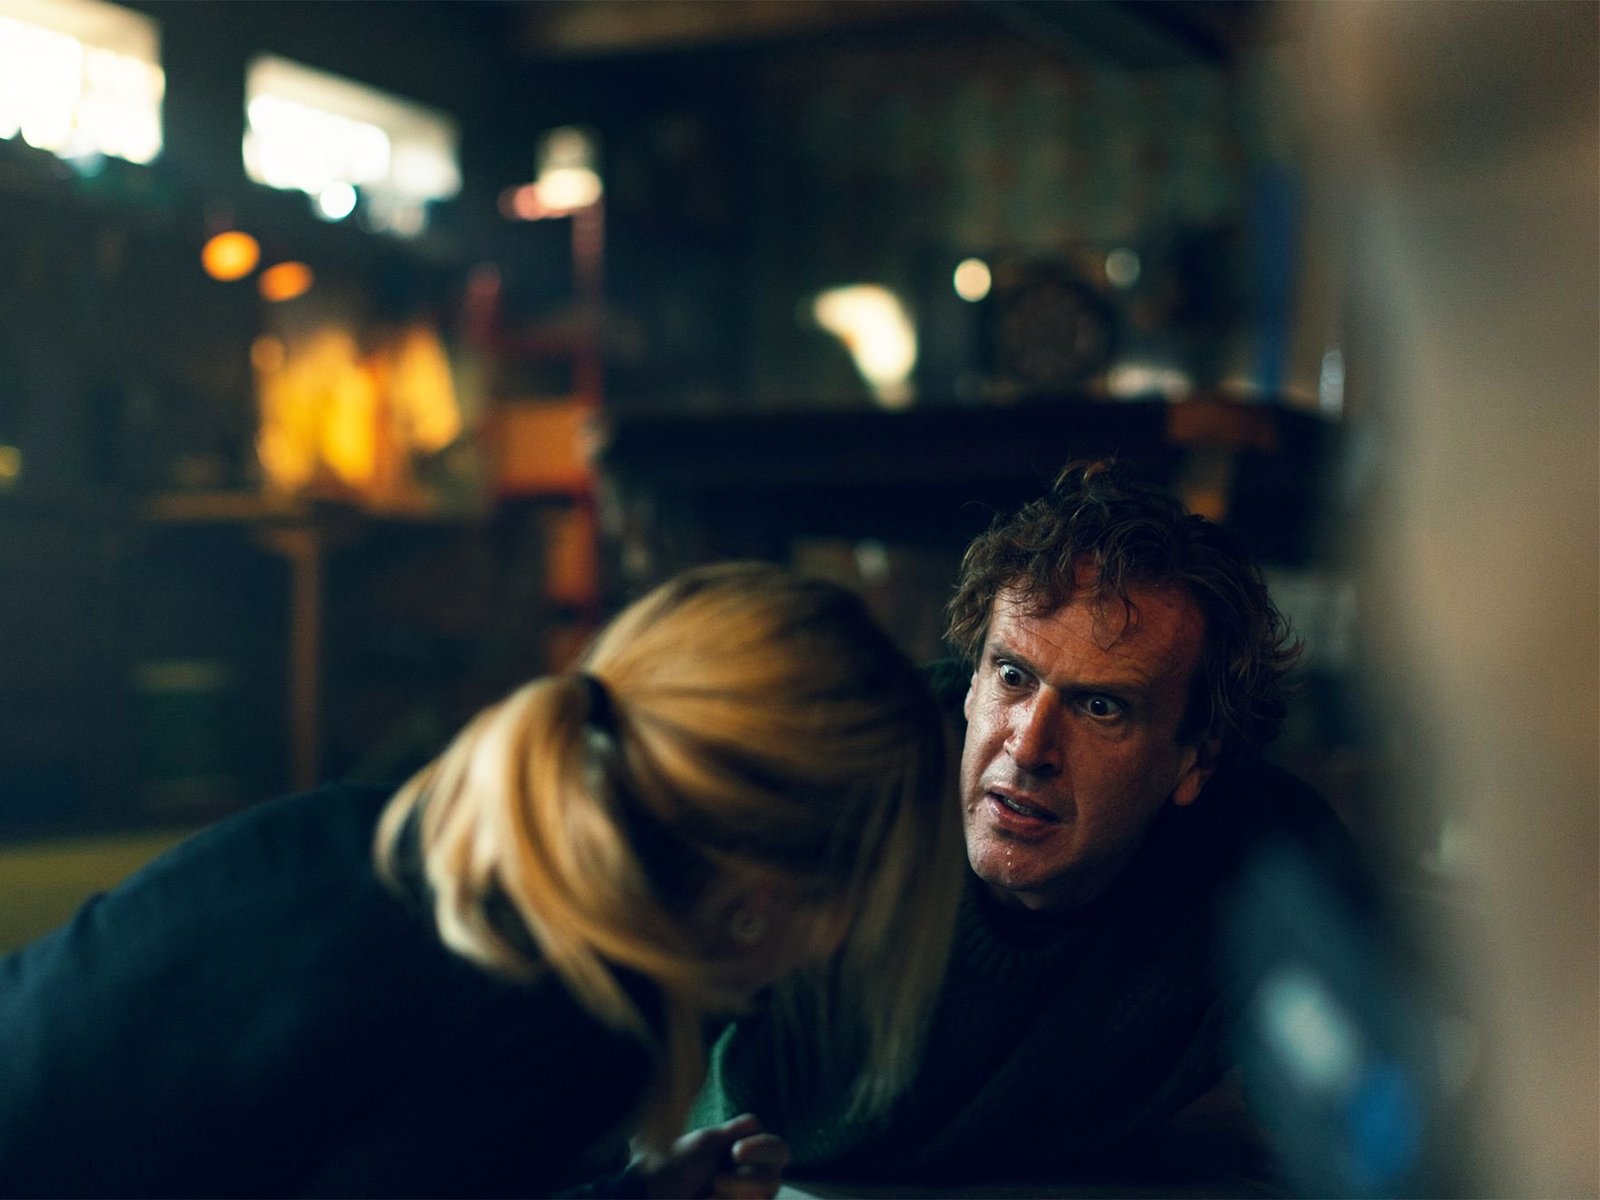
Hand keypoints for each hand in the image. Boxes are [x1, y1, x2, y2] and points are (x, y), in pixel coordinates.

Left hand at [634, 1113, 790, 1198]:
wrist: (653, 1192)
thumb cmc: (677, 1164)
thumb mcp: (704, 1142)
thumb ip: (733, 1133)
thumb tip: (753, 1122)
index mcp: (748, 1153)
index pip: (777, 1150)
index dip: (763, 1148)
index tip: (736, 1151)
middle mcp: (753, 1178)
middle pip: (773, 1178)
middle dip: (747, 1179)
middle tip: (717, 1181)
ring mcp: (746, 1199)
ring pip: (764, 1196)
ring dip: (735, 1194)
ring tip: (710, 1192)